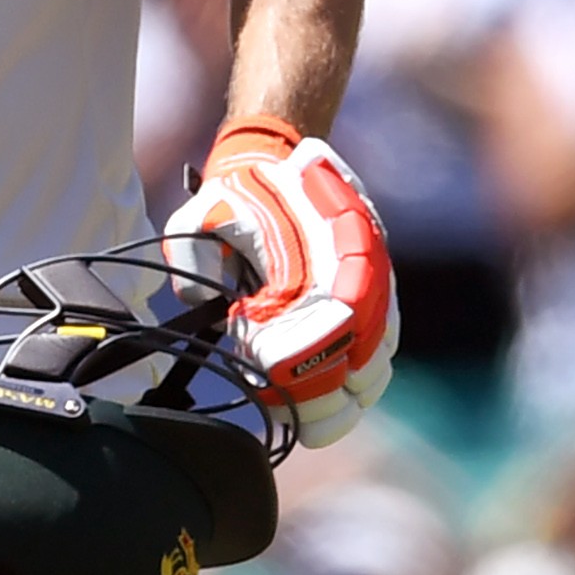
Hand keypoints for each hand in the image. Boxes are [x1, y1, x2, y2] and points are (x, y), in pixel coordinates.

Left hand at [163, 117, 397, 448]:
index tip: (264, 372)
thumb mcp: (203, 210)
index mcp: (322, 247)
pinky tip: (331, 390)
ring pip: (376, 364)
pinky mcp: (381, 293)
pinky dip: (360, 377)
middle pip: (358, 360)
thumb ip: (191, 251)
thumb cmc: (241, 192)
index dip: (296, 361)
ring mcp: (375, 282)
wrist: (282, 161)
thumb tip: (197, 302)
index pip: (326, 325)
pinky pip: (384, 350)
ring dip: (344, 397)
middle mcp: (360, 269)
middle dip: (321, 400)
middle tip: (286, 414)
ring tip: (308, 414)